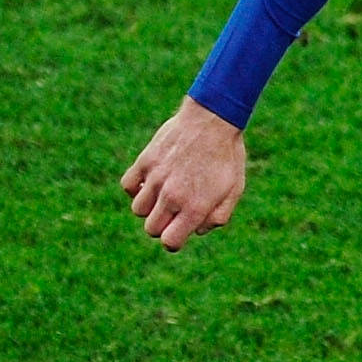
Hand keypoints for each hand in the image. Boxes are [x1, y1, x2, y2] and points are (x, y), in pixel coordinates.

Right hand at [122, 97, 246, 251]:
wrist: (213, 120)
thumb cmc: (227, 156)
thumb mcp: (234, 189)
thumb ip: (218, 216)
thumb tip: (197, 230)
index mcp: (194, 207)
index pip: (169, 241)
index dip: (174, 240)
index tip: (179, 230)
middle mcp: (172, 196)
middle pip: (151, 229)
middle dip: (163, 225)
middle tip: (175, 211)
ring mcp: (155, 178)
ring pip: (138, 209)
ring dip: (150, 207)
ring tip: (164, 194)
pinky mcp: (145, 161)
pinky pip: (127, 186)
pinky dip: (135, 188)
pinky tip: (150, 181)